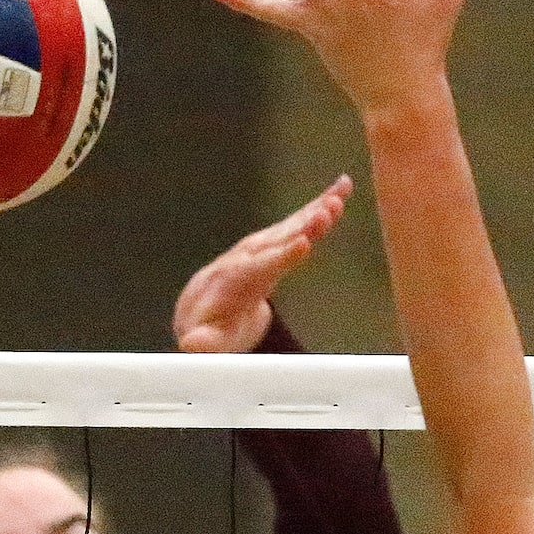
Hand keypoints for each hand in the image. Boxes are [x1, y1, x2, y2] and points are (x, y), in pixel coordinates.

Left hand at [173, 176, 352, 352]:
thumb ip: (202, 343)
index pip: (261, 267)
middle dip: (305, 226)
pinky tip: (342, 189)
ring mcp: (261, 246)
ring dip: (316, 209)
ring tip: (341, 196)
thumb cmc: (210, 329)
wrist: (201, 306)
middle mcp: (248, 256)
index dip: (283, 256)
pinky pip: (299, 221)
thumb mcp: (205, 342)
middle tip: (328, 211)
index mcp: (235, 280)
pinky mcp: (274, 242)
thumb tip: (191, 344)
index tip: (304, 243)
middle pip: (280, 239)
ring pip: (291, 225)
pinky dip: (320, 204)